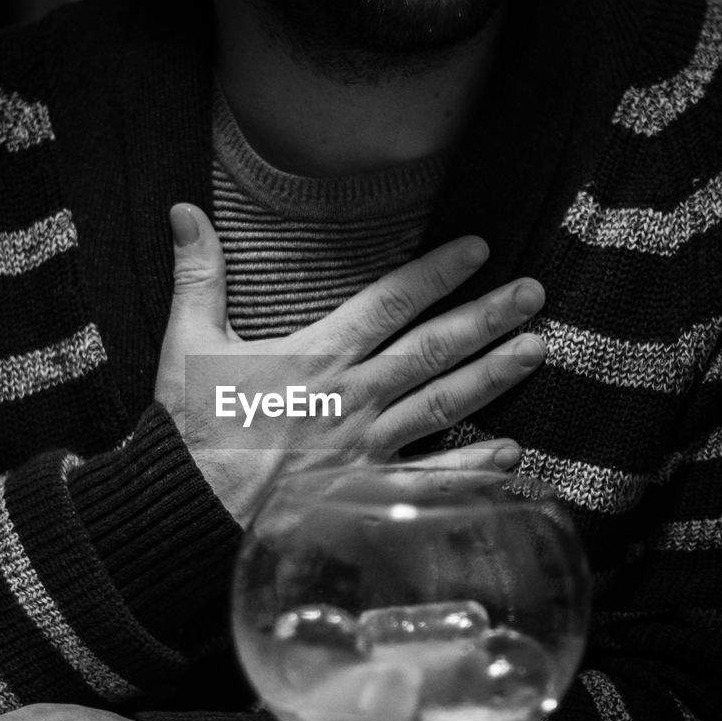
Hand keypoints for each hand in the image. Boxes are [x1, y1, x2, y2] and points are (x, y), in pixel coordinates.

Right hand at [157, 204, 546, 524]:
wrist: (186, 509)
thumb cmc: (191, 427)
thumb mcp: (188, 343)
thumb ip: (198, 276)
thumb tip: (185, 211)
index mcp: (314, 356)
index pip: (386, 303)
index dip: (434, 273)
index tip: (477, 249)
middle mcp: (351, 397)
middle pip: (431, 350)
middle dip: (485, 318)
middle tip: (533, 294)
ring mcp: (364, 446)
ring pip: (441, 405)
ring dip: (492, 378)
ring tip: (537, 350)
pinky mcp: (365, 491)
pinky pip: (428, 482)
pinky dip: (471, 472)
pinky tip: (510, 456)